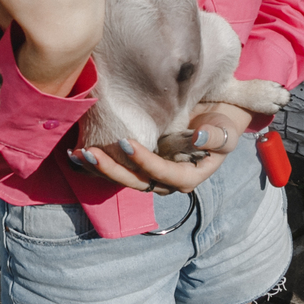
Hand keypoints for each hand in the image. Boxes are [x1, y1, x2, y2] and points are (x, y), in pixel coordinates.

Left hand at [71, 139, 223, 194]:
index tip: (125, 141)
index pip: (162, 173)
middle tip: (90, 152)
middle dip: (112, 169)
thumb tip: (200, 137)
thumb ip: (215, 138)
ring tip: (78, 154)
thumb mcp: (225, 132)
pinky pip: (119, 167)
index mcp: (188, 178)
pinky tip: (77, 152)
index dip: (144, 160)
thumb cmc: (221, 127)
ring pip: (123, 178)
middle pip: (136, 181)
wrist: (214, 122)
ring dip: (100, 168)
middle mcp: (166, 182)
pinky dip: (99, 162)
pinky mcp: (140, 165)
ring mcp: (151, 175)